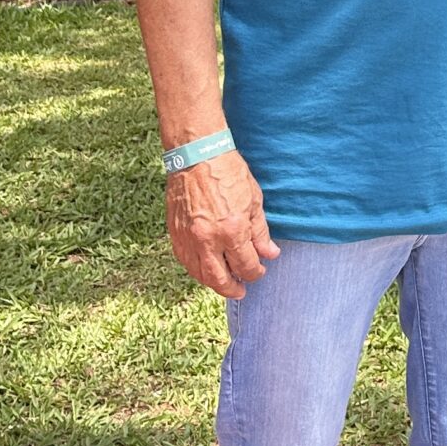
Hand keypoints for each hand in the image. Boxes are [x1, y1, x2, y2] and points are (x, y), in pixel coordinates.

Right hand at [165, 148, 279, 298]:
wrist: (197, 155)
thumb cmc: (228, 172)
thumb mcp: (254, 200)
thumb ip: (261, 232)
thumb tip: (270, 254)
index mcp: (232, 230)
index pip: (246, 266)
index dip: (255, 272)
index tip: (259, 270)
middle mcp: (208, 239)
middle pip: (220, 280)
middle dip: (234, 289)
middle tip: (241, 290)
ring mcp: (189, 238)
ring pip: (200, 274)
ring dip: (214, 283)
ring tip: (225, 282)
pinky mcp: (176, 233)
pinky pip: (185, 262)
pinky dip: (196, 270)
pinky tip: (205, 269)